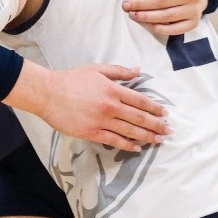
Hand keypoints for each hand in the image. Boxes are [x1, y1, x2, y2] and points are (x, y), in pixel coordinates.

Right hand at [6, 62, 170, 151]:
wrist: (48, 93)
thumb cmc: (71, 79)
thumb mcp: (96, 70)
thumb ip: (119, 71)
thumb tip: (138, 70)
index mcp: (113, 90)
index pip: (140, 100)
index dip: (155, 107)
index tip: (165, 113)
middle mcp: (110, 106)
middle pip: (139, 118)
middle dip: (156, 124)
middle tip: (169, 130)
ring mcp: (101, 121)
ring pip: (129, 131)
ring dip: (147, 136)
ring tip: (159, 140)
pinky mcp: (91, 132)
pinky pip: (113, 140)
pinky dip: (127, 145)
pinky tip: (137, 148)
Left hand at [122, 0, 206, 36]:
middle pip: (162, 1)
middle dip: (140, 4)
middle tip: (125, 5)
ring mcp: (194, 9)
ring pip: (167, 16)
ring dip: (146, 17)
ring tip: (132, 14)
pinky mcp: (193, 22)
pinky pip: (174, 29)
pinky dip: (159, 29)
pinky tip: (147, 24)